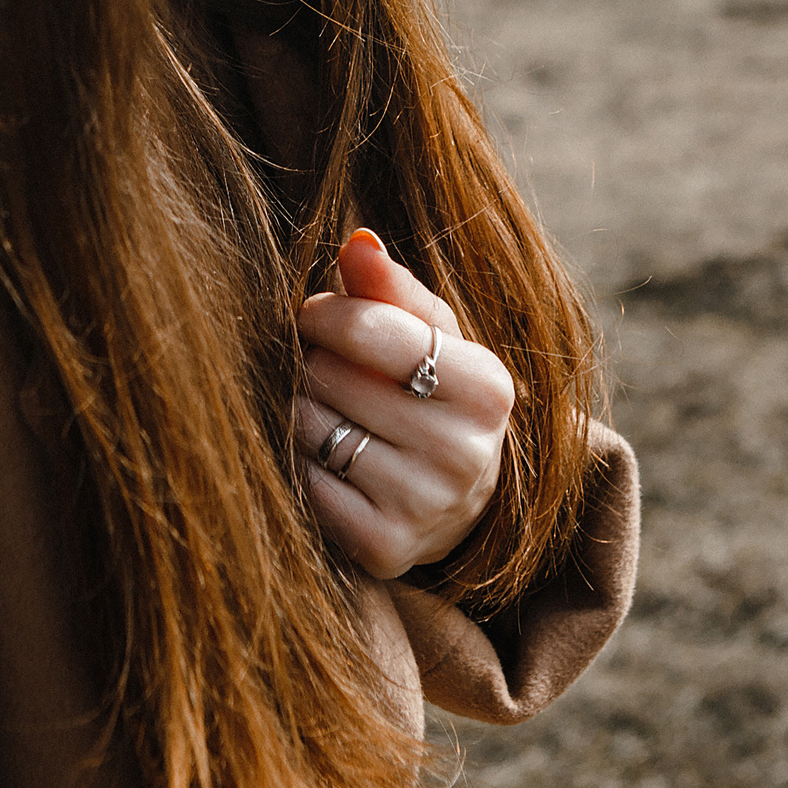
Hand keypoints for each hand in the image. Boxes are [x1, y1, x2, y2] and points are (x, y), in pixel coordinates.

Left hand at [294, 228, 515, 579]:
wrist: (452, 501)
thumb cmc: (431, 394)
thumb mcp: (429, 336)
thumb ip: (389, 287)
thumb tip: (355, 241)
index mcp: (487, 387)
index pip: (372, 327)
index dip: (325, 313)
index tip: (315, 315)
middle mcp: (466, 453)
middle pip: (331, 377)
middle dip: (315, 364)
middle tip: (329, 373)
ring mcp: (426, 506)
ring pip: (309, 427)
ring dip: (302, 410)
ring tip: (330, 412)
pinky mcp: (384, 547)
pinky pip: (304, 484)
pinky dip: (299, 465)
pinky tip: (326, 461)